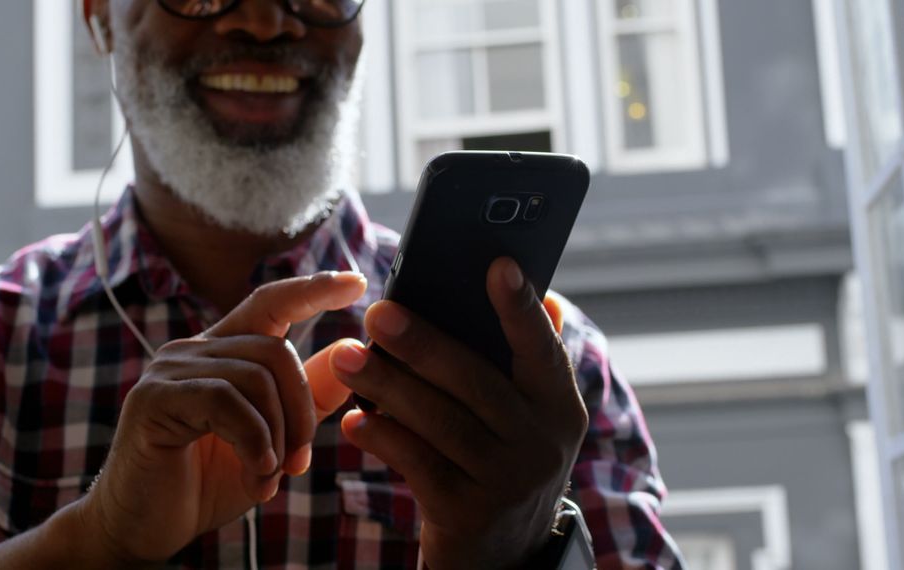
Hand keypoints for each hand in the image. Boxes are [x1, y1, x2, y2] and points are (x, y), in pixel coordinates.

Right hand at [79, 271, 362, 563]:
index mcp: (223, 354)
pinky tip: (256, 473)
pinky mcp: (154, 399)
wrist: (145, 528)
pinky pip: (226, 401)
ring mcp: (170, 370)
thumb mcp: (274, 439)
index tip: (356, 282)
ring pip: (256, 377)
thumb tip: (350, 349)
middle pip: (276, 351)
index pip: (270, 303)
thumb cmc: (207, 482)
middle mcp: (194, 351)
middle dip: (301, 412)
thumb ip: (308, 398)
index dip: (312, 289)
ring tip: (268, 477)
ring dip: (277, 436)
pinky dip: (254, 440)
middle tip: (299, 463)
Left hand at [328, 258, 587, 568]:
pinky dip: (383, 438)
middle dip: (424, 344)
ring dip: (388, 386)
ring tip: (345, 357)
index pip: (543, 348)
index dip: (522, 308)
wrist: (505, 555)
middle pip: (477, 382)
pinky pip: (418, 465)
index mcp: (558, 406)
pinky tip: (354, 419)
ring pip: (440, 422)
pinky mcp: (468, 513)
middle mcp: (542, 443)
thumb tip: (547, 297)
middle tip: (377, 314)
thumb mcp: (529, 418)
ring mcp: (507, 481)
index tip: (498, 265)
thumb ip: (530, 362)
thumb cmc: (504, 461)